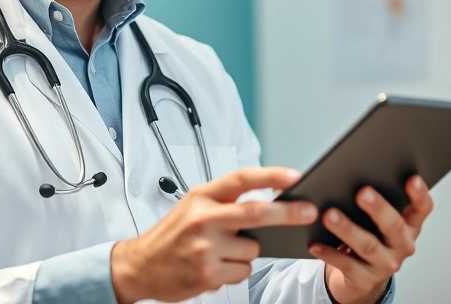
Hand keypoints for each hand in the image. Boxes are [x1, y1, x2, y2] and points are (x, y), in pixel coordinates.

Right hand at [110, 167, 317, 303]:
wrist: (140, 265)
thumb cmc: (172, 234)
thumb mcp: (192, 205)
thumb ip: (223, 201)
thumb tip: (268, 202)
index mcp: (201, 197)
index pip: (240, 179)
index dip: (270, 176)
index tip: (295, 176)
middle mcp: (203, 218)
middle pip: (255, 212)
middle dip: (288, 212)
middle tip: (309, 211)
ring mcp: (205, 247)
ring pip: (253, 248)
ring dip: (246, 252)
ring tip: (220, 252)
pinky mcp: (207, 274)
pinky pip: (243, 271)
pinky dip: (235, 271)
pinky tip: (214, 267)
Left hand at [312, 175, 432, 303]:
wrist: (361, 277)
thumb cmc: (369, 237)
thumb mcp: (377, 222)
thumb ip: (375, 203)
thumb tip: (353, 176)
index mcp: (409, 226)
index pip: (421, 209)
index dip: (419, 194)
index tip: (412, 178)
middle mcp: (402, 246)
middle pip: (393, 226)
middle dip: (378, 208)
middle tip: (362, 192)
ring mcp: (385, 264)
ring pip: (368, 246)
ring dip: (348, 229)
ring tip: (330, 215)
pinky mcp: (365, 279)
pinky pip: (346, 265)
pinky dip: (329, 253)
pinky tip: (315, 244)